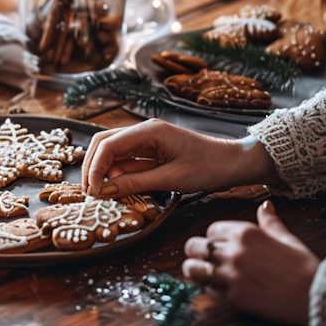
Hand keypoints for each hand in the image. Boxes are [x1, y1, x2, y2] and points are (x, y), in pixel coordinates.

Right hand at [81, 120, 276, 197]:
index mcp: (148, 130)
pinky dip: (119, 175)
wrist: (234, 163)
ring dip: (105, 172)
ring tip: (103, 195)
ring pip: (114, 153)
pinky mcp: (152, 151)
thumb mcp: (171, 179)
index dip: (94, 167)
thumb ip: (135, 183)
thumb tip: (104, 191)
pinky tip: (117, 189)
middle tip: (91, 193)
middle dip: (93, 167)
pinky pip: (128, 161)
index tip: (92, 191)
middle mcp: (144, 131)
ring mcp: (147, 140)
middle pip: (105, 144)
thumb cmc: (208, 167)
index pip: (108, 145)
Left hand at [182, 201, 319, 325]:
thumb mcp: (285, 237)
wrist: (315, 295)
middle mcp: (233, 251)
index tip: (219, 245)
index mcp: (245, 232)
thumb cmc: (303, 266)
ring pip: (192, 270)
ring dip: (195, 271)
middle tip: (204, 259)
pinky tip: (222, 289)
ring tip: (203, 274)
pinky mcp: (233, 298)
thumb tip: (265, 205)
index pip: (211, 230)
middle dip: (197, 252)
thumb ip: (268, 221)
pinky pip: (208, 291)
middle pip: (194, 246)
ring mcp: (231, 275)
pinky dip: (211, 290)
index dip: (214, 238)